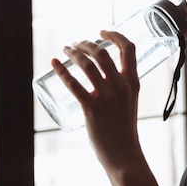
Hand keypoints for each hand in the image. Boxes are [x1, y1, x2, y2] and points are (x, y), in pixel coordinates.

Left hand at [51, 30, 140, 170]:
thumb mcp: (129, 101)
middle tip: (76, 44)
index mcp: (132, 82)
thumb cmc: (123, 129)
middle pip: (102, 53)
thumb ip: (120, 86)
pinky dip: (61, 71)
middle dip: (86, 44)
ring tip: (65, 50)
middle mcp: (121, 86)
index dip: (115, 35)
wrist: (123, 154)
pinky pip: (73, 84)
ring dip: (73, 53)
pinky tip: (54, 64)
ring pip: (87, 64)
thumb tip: (101, 73)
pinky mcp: (91, 109)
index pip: (128, 49)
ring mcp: (106, 97)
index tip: (102, 32)